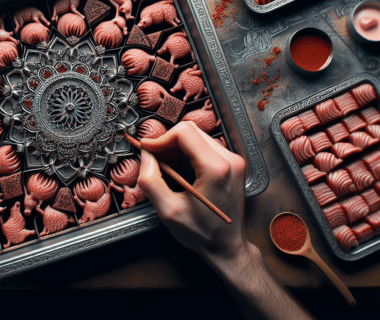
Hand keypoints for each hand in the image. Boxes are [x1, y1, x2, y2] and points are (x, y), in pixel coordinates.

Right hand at [137, 121, 247, 258]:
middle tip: (152, 158)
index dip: (160, 138)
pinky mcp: (233, 165)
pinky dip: (187, 153)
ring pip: (198, 137)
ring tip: (164, 166)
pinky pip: (205, 147)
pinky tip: (178, 169)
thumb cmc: (203, 234)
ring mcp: (234, 161)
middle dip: (167, 142)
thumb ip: (152, 182)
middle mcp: (230, 160)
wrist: (227, 247)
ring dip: (176, 147)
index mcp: (216, 169)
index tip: (146, 149)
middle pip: (191, 132)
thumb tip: (145, 157)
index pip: (184, 133)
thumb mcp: (169, 211)